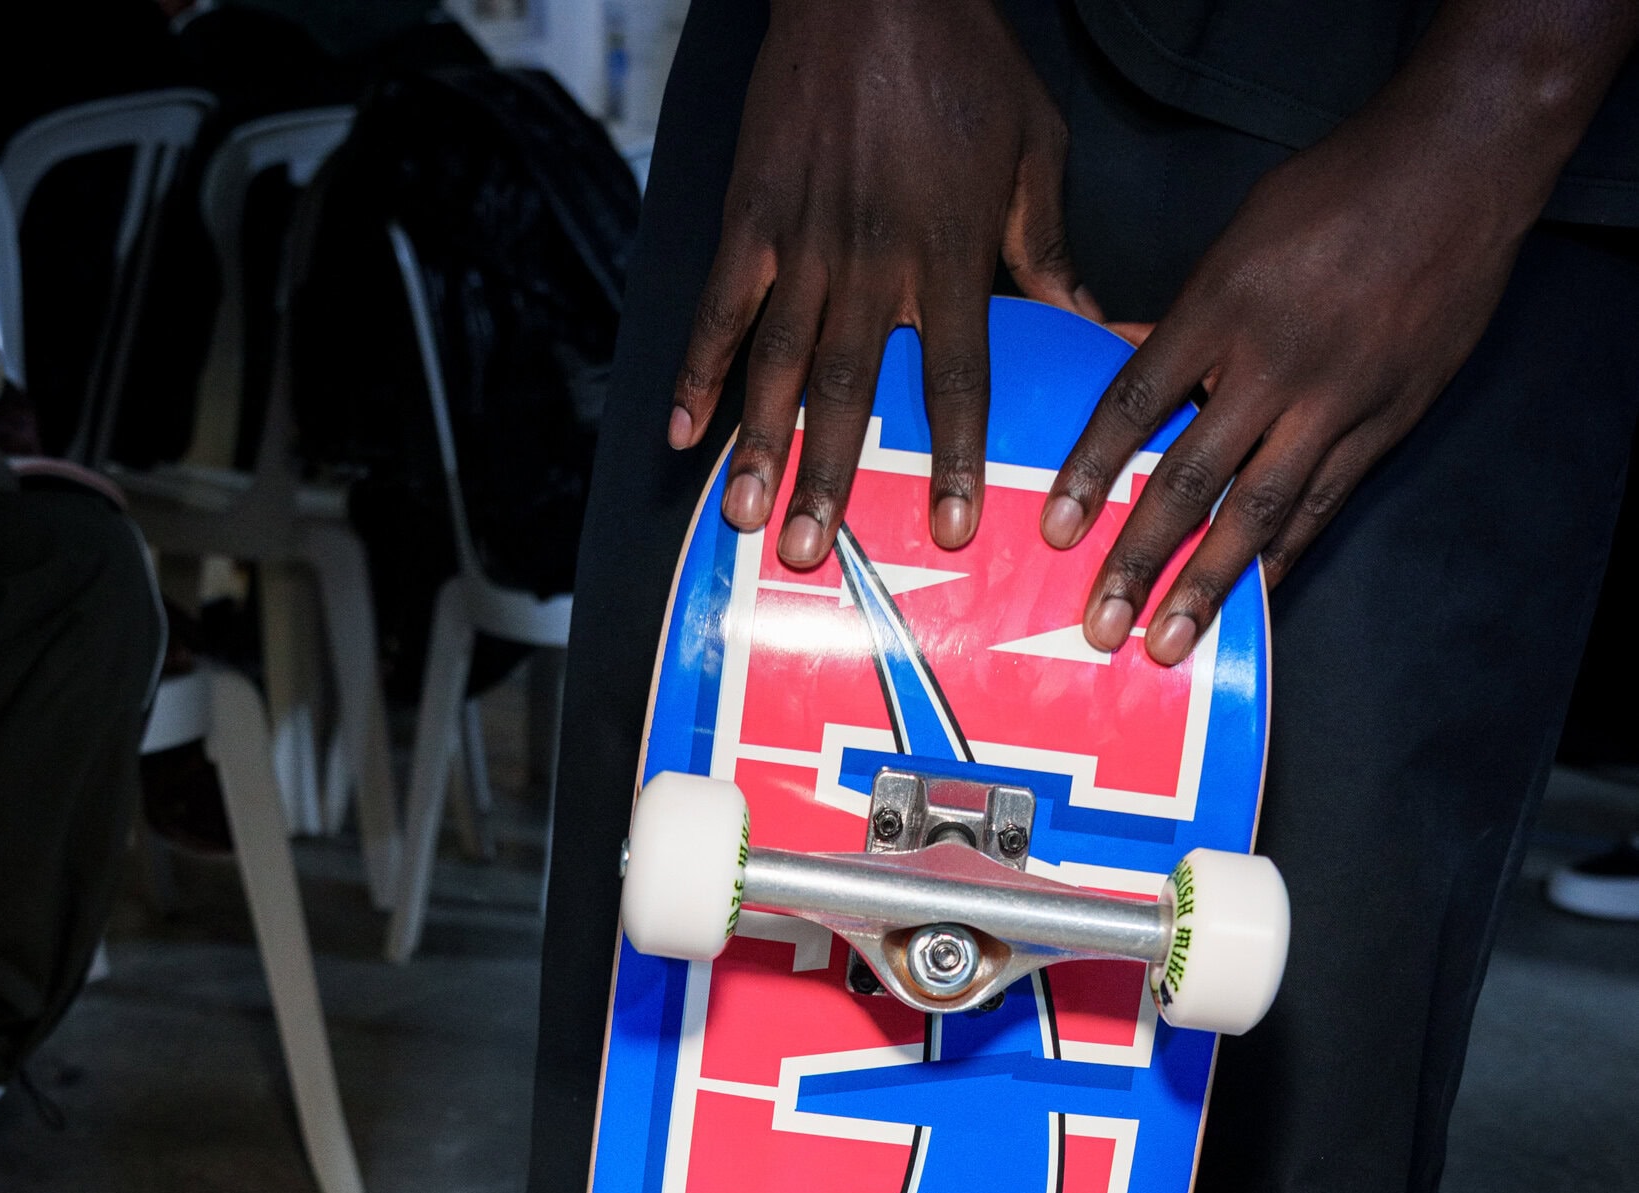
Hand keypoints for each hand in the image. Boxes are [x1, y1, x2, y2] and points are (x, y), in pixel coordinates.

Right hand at [669, 0, 1096, 565]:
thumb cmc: (964, 59)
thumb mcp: (1034, 148)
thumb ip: (1049, 248)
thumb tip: (1088, 327)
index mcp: (950, 254)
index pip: (955, 378)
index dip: (952, 457)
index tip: (951, 529)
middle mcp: (873, 262)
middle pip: (851, 393)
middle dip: (830, 479)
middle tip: (812, 555)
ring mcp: (803, 242)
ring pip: (778, 364)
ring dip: (760, 447)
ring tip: (745, 516)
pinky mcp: (751, 216)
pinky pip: (719, 307)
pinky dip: (698, 372)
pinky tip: (682, 432)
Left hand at [1044, 0, 1638, 664]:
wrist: (1460, 170)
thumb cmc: (1340, 189)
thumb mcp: (1240, 235)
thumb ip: (1181, 316)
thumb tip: (1118, 362)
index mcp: (1224, 306)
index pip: (1136, 404)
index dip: (1090, 474)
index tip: (1056, 532)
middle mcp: (1275, 364)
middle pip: (1191, 478)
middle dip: (1141, 558)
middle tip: (1102, 623)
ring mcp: (1334, 401)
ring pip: (1258, 511)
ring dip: (1206, 585)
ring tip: (1167, 643)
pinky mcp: (1383, 423)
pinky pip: (1320, 508)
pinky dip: (1279, 559)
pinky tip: (1247, 602)